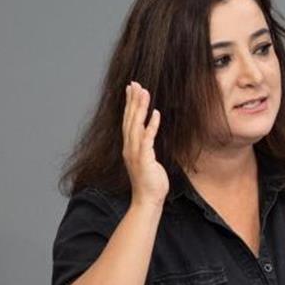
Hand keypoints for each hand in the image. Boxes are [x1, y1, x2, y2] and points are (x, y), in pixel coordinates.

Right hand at [121, 81, 168, 207]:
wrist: (147, 201)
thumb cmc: (150, 183)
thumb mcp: (148, 161)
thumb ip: (147, 148)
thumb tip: (149, 137)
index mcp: (130, 147)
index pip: (128, 121)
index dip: (129, 104)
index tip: (131, 89)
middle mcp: (130, 147)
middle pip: (130, 119)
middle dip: (132, 100)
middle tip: (135, 83)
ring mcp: (135, 153)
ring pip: (136, 125)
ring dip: (140, 108)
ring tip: (144, 92)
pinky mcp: (144, 158)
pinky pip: (148, 139)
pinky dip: (151, 125)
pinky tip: (156, 113)